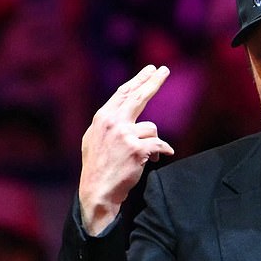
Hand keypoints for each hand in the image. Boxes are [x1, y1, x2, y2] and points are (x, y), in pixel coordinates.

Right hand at [79, 65, 174, 234]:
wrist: (97, 190)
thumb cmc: (98, 166)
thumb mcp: (95, 138)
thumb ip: (110, 122)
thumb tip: (124, 111)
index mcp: (103, 118)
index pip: (124, 93)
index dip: (139, 80)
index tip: (151, 70)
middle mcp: (113, 122)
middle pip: (138, 97)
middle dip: (153, 82)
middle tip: (165, 70)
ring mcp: (125, 135)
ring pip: (152, 128)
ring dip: (153, 143)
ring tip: (146, 156)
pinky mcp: (137, 149)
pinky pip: (159, 145)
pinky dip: (162, 152)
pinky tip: (158, 159)